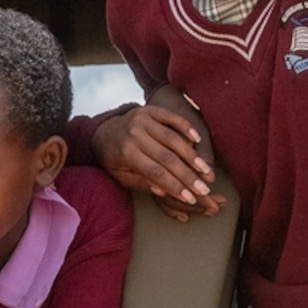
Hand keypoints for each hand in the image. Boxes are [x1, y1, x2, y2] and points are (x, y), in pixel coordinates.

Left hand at [93, 99, 220, 221]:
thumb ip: (141, 183)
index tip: (190, 198)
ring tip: (206, 170)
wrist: (102, 131)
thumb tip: (164, 191)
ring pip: (173, 139)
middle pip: (168, 158)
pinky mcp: (150, 109)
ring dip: (192, 156)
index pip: (155, 173)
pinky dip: (186, 128)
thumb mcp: (120, 176)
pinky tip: (198, 141)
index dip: (175, 186)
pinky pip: (172, 118)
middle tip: (204, 189)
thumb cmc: (113, 159)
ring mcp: (143, 119)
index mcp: (126, 153)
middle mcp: (135, 134)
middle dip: (188, 176)